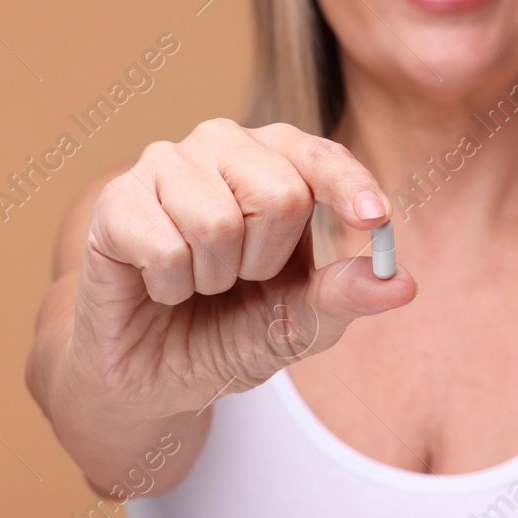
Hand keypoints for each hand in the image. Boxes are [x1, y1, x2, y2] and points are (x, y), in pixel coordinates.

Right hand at [64, 119, 415, 419]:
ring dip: (214, 279)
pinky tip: (159, 286)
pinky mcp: (115, 200)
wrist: (151, 372)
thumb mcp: (299, 321)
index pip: (322, 157)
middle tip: (238, 278)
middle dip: (265, 262)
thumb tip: (402, 284)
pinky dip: (171, 288)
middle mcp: (222, 145)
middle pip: (280, 194)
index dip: (350, 186)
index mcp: (278, 160)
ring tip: (196, 281)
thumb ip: (345, 297)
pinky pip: (166, 249)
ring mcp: (164, 164)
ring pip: (218, 224)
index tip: (375, 219)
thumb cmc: (230, 329)